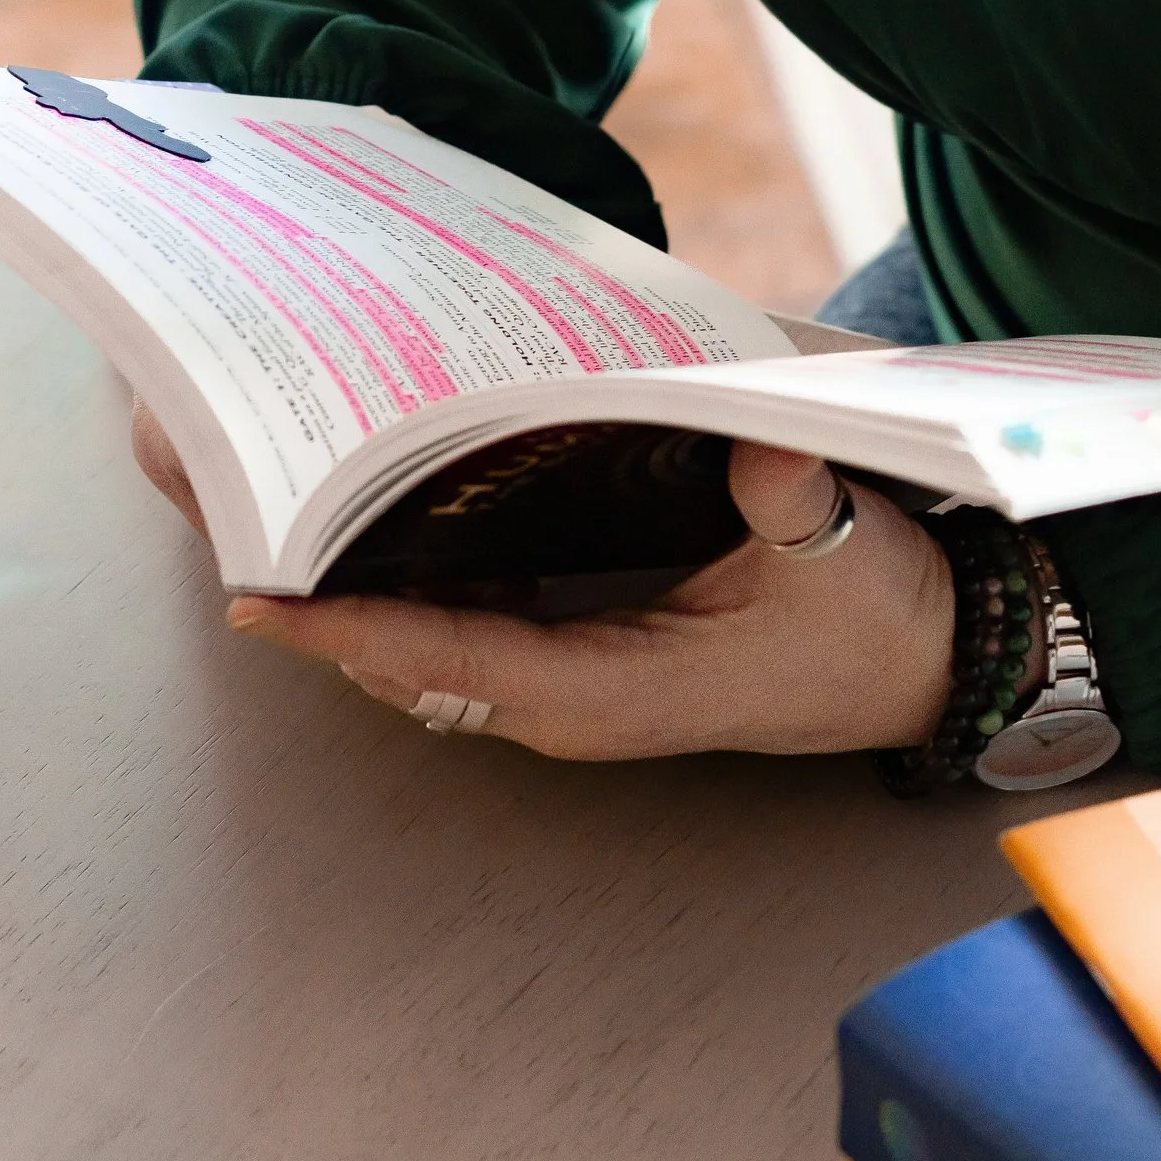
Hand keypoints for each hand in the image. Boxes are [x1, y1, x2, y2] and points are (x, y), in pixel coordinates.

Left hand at [131, 404, 953, 759]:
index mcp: (613, 692)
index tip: (260, 600)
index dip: (353, 632)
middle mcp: (573, 704)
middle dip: (325, 604)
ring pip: (432, 647)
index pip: (454, 660)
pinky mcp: (587, 658)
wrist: (924, 662)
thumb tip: (762, 456)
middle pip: (413, 660)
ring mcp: (574, 688)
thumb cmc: (875, 614)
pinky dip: (411, 585)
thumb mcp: (844, 551)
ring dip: (359, 593)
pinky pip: (469, 630)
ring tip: (278, 509)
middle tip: (235, 518)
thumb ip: (795, 507)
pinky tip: (382, 514)